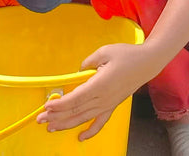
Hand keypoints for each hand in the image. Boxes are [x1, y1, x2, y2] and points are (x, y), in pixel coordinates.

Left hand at [36, 42, 161, 140]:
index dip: (60, 104)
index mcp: (100, 84)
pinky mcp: (113, 106)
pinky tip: (80, 137)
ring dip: (66, 124)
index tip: (47, 105)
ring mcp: (108, 104)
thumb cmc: (127, 55)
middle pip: (76, 111)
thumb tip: (78, 73)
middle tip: (40, 119)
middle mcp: (103, 98)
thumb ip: (87, 62)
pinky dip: (90, 131)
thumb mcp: (104, 52)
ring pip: (84, 118)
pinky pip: (100, 122)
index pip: (75, 99)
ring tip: (51, 127)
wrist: (147, 63)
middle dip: (56, 116)